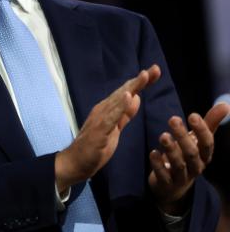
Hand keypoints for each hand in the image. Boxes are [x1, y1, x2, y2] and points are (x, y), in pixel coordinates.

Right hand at [55, 65, 160, 191]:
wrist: (76, 163)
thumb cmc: (95, 148)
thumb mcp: (115, 129)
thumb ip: (124, 114)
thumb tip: (135, 97)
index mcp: (108, 110)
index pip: (127, 93)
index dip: (141, 83)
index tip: (155, 72)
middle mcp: (103, 110)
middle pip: (124, 92)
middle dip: (139, 81)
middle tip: (155, 69)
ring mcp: (101, 119)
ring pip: (119, 100)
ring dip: (132, 88)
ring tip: (144, 76)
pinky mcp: (99, 130)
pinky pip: (112, 116)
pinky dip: (120, 106)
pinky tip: (128, 97)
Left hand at [148, 101, 229, 214]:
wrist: (172, 186)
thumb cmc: (187, 156)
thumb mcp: (198, 140)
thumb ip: (209, 123)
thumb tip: (225, 105)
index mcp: (205, 155)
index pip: (207, 143)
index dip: (202, 130)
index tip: (192, 115)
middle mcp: (196, 167)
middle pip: (192, 153)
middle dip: (183, 136)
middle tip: (173, 119)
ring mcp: (182, 177)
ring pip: (179, 164)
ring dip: (171, 149)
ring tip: (163, 135)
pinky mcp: (167, 184)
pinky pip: (163, 175)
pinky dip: (158, 165)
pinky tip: (153, 153)